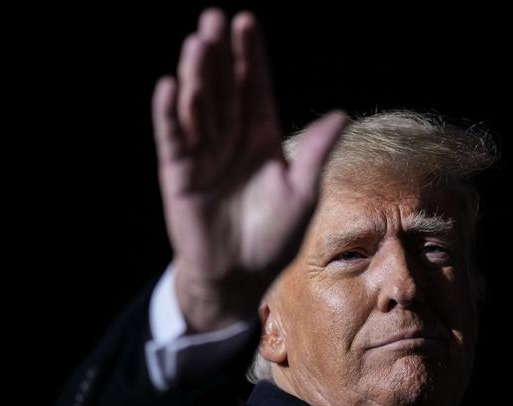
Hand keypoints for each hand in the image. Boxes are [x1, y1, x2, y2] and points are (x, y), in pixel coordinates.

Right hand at [152, 9, 347, 331]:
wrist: (239, 274)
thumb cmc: (275, 236)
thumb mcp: (301, 192)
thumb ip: (315, 153)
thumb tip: (342, 115)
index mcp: (262, 139)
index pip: (255, 89)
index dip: (250, 58)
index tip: (246, 22)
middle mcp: (231, 140)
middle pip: (224, 89)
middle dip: (221, 56)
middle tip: (215, 18)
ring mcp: (204, 154)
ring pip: (199, 108)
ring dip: (198, 77)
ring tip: (198, 43)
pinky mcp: (179, 173)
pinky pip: (173, 139)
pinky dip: (170, 115)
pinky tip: (170, 87)